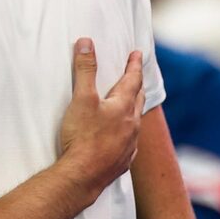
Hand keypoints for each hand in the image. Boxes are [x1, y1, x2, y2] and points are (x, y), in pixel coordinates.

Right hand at [58, 38, 143, 197]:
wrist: (83, 175)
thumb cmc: (82, 136)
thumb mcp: (81, 98)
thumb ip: (85, 70)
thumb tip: (86, 43)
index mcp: (123, 106)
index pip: (132, 79)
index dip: (134, 65)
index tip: (138, 54)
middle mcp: (132, 124)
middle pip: (138, 99)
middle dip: (137, 85)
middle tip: (136, 75)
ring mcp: (130, 143)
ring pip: (136, 121)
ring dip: (134, 108)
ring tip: (130, 103)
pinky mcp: (123, 159)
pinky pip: (131, 141)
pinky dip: (128, 132)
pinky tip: (123, 136)